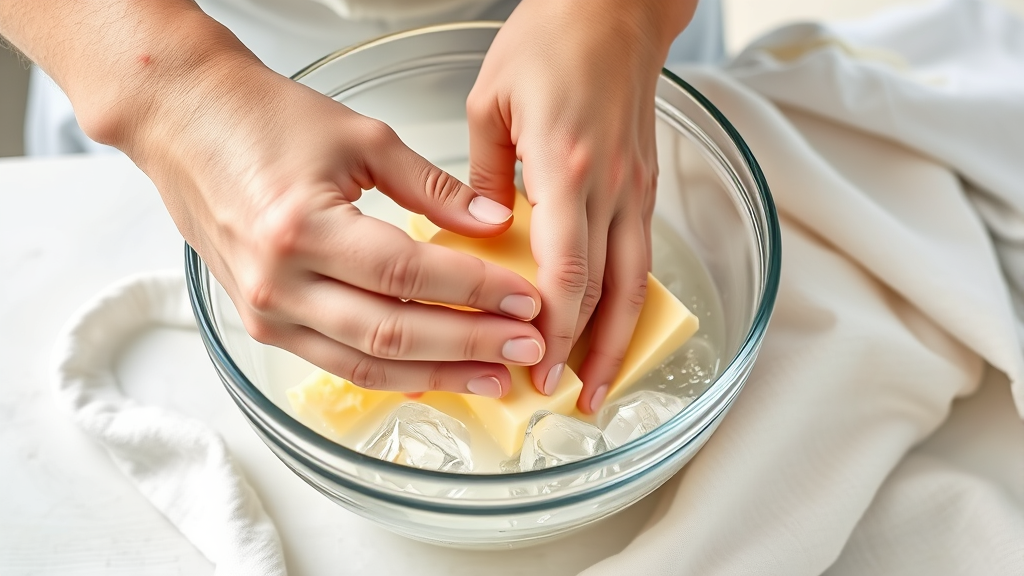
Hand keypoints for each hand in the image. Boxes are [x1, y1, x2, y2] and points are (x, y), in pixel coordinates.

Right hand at [125, 60, 546, 397]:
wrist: (184, 123)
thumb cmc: (264, 120)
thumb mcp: (360, 138)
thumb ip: (432, 187)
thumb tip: (492, 222)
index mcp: (302, 228)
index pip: (408, 274)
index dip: (475, 290)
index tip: (526, 298)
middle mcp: (277, 282)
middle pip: (392, 331)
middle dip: (470, 343)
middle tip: (526, 348)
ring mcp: (265, 312)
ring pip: (366, 363)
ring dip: (436, 373)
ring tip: (494, 377)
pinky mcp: (263, 324)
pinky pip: (337, 362)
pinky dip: (390, 373)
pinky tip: (434, 375)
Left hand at [467, 0, 694, 411]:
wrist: (615, 8)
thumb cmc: (550, 41)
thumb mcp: (489, 103)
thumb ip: (480, 176)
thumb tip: (478, 228)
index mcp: (567, 170)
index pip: (566, 273)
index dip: (555, 331)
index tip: (535, 368)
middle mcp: (611, 188)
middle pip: (609, 292)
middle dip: (591, 353)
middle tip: (568, 399)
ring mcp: (636, 187)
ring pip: (637, 281)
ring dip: (622, 337)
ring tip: (603, 383)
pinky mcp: (645, 183)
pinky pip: (641, 254)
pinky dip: (629, 298)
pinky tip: (614, 323)